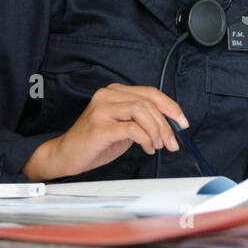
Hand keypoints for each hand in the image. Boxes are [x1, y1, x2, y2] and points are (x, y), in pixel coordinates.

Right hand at [23, 84, 187, 181]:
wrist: (65, 155)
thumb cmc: (95, 142)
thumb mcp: (123, 126)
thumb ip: (141, 120)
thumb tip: (169, 124)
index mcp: (114, 92)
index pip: (150, 93)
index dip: (170, 106)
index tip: (182, 122)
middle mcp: (107, 96)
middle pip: (148, 102)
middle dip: (166, 124)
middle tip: (173, 142)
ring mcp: (101, 109)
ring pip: (141, 111)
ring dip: (157, 130)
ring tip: (159, 145)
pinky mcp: (99, 127)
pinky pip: (132, 129)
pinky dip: (146, 139)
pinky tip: (147, 148)